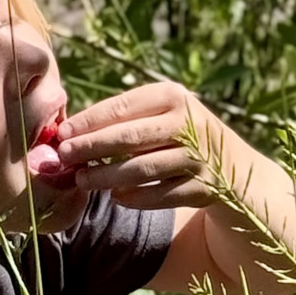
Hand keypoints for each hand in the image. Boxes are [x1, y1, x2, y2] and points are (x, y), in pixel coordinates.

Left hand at [54, 83, 238, 209]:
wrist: (233, 166)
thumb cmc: (180, 134)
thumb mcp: (162, 114)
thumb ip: (124, 118)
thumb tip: (69, 132)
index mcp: (174, 97)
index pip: (123, 107)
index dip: (89, 121)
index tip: (62, 132)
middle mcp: (189, 124)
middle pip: (129, 137)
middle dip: (91, 147)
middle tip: (63, 157)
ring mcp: (198, 158)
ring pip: (142, 169)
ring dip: (106, 176)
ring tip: (82, 180)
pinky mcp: (203, 188)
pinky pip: (160, 196)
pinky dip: (135, 198)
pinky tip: (116, 197)